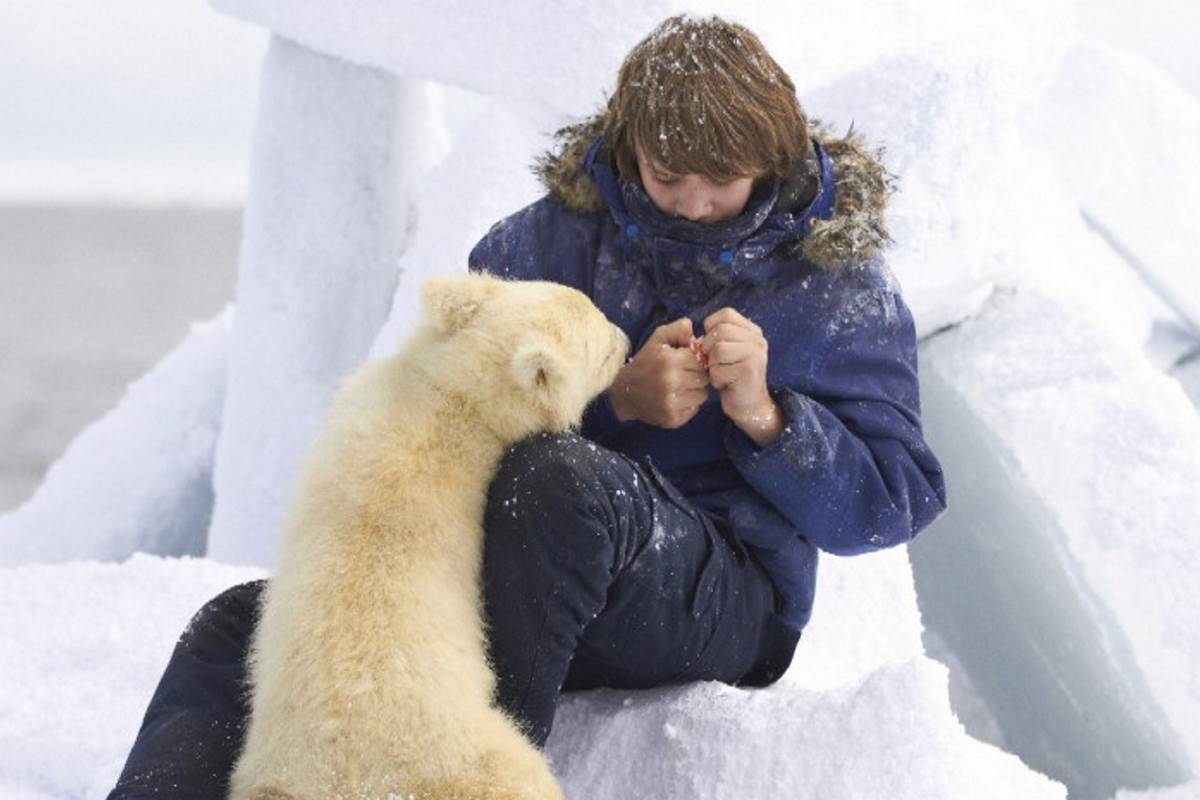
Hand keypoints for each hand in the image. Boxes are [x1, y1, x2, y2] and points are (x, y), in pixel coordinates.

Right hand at [609, 318, 709, 428]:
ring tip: (680, 387)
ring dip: (695, 391)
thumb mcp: (657, 339)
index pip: (701, 360)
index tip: (686, 362)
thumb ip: (678, 329)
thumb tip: (698, 334)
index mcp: (670, 361)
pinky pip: (694, 410)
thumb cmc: (644, 363)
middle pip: (704, 378)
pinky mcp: (673, 419)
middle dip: (696, 375)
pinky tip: (676, 399)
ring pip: (702, 395)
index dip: (696, 360)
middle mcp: (672, 383)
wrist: (623, 393)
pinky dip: (689, 405)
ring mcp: (672, 403)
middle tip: (683, 375)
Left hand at [701, 308, 782, 445]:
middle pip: (720, 331)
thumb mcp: (728, 350)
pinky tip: (725, 384)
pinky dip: (716, 379)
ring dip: (712, 365)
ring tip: (721, 372)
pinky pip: (718, 370)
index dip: (711, 328)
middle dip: (709, 348)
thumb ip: (718, 336)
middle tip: (714, 362)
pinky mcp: (748, 372)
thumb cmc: (732, 376)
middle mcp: (757, 340)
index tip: (713, 345)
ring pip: (718, 349)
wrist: (749, 405)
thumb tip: (694, 333)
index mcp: (752, 331)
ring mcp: (755, 355)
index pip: (726, 315)